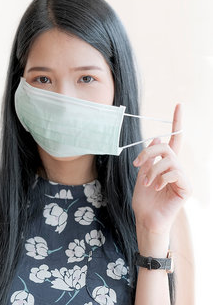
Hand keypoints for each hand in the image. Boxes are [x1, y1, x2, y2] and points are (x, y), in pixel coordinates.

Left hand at [131, 103, 191, 236]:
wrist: (146, 218)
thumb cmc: (144, 199)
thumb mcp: (142, 173)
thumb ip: (149, 157)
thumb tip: (157, 137)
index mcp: (166, 163)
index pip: (174, 139)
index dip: (177, 122)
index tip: (178, 105)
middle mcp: (177, 168)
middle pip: (166, 147)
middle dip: (148, 153)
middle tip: (136, 164)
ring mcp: (183, 177)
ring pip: (169, 160)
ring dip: (152, 170)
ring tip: (147, 183)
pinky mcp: (186, 188)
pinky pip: (174, 172)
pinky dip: (160, 178)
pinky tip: (156, 188)